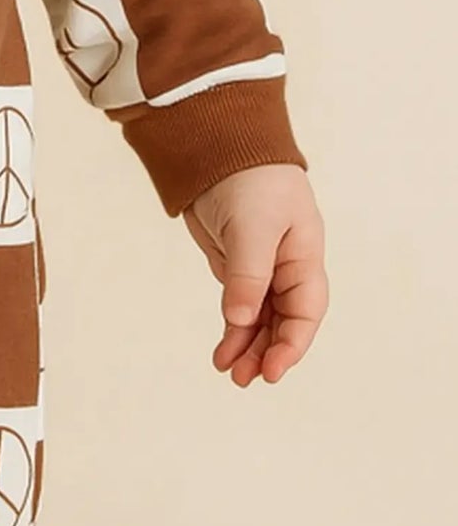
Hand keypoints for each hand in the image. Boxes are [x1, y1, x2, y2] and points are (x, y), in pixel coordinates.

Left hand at [181, 162, 327, 384]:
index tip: (272, 370)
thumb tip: (239, 319)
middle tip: (244, 379)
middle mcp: (287, 268)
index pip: (305, 310)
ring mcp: (261, 269)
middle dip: (266, 352)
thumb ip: (247, 273)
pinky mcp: (236, 267)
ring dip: (247, 347)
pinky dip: (232, 330)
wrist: (220, 146)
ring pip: (260, 320)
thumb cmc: (250, 178)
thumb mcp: (253, 226)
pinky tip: (223, 352)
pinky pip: (240, 308)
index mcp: (304, 256)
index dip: (291, 344)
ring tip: (229, 373)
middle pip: (284, 321)